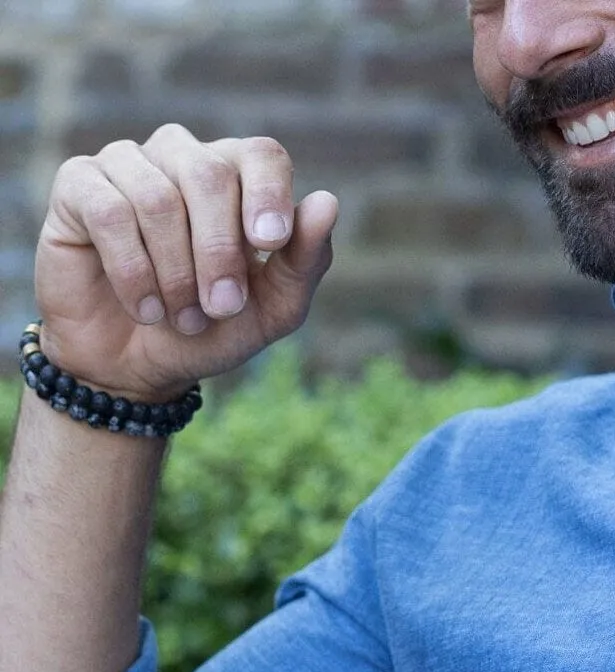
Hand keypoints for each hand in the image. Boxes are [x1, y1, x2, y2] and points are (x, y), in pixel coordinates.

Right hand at [35, 125, 337, 399]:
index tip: (269, 244)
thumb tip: (327, 201)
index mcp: (236, 179)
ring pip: (159, 198)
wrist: (138, 365)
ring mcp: (127, 165)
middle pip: (210, 174)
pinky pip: (109, 213)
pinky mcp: (78, 186)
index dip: (267, 195)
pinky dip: (133, 272)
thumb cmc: (210, 331)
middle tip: (220, 307)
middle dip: (220, 253)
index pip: (262, 154)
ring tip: (181, 316)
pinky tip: (145, 307)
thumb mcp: (272, 310)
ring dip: (176, 273)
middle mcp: (182, 158)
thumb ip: (304, 261)